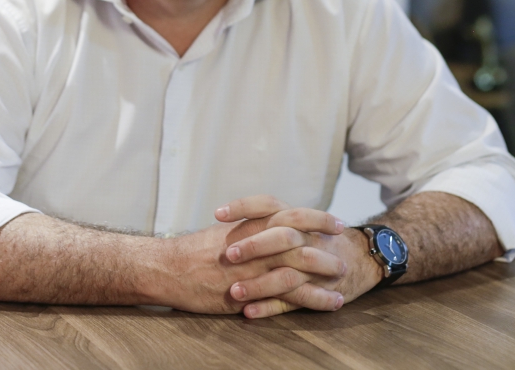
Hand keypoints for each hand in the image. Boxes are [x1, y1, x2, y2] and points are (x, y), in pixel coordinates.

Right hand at [155, 200, 345, 315]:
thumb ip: (249, 227)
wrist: (168, 269)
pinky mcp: (252, 291)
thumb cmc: (193, 251)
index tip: (336, 220)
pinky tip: (331, 302)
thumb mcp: (225, 231)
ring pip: (300, 264)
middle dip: (327, 242)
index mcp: (251, 224)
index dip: (318, 216)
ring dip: (325, 269)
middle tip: (346, 247)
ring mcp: (255, 266)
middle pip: (302, 236)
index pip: (292, 213)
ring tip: (344, 276)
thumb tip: (269, 224)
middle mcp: (256, 242)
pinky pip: (291, 295)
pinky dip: (315, 298)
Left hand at [215, 195, 383, 318]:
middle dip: (254, 246)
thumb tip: (223, 223)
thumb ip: (267, 221)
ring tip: (233, 292)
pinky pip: (293, 302)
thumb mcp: (297, 223)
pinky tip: (248, 312)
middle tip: (228, 254)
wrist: (363, 257)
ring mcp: (313, 267)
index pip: (268, 204)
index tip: (218, 214)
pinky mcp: (318, 291)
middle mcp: (306, 239)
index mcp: (295, 218)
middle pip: (281, 236)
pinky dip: (270, 308)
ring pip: (286, 275)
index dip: (243, 207)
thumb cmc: (320, 238)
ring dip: (258, 284)